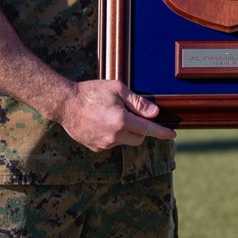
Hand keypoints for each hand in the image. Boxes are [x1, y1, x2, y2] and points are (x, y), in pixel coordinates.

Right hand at [56, 79, 175, 152]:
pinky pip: (111, 143)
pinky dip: (112, 136)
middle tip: (132, 115)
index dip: (162, 132)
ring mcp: (104, 144)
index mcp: (121, 120)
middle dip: (141, 129)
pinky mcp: (95, 148)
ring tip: (111, 115)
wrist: (65, 104)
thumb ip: (138, 102)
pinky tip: (101, 123)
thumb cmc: (92, 92)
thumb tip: (155, 113)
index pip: (148, 129)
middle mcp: (114, 135)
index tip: (172, 134)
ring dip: (125, 132)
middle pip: (139, 138)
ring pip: (124, 141)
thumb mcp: (117, 89)